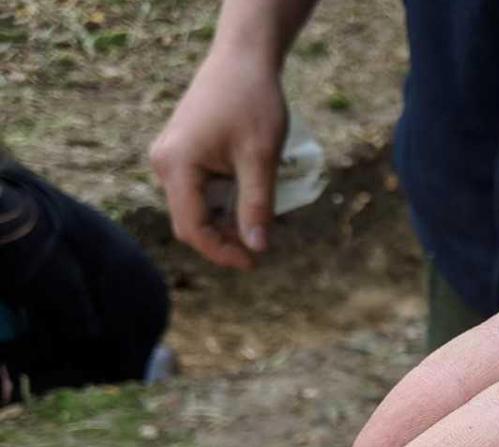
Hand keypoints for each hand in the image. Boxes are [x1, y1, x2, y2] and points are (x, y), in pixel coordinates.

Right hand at [150, 50, 285, 268]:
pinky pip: (196, 191)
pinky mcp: (181, 153)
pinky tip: (247, 204)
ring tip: (257, 226)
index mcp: (177, 166)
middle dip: (222, 241)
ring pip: (192, 208)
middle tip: (259, 248)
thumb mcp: (261, 157)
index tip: (254, 262)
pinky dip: (220, 205)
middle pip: (188, 222)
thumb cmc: (253, 103)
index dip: (222, 252)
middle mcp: (165, 164)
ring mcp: (170, 158)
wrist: (242, 60)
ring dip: (222, 223)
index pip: (192, 228)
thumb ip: (257, 204)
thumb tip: (258, 248)